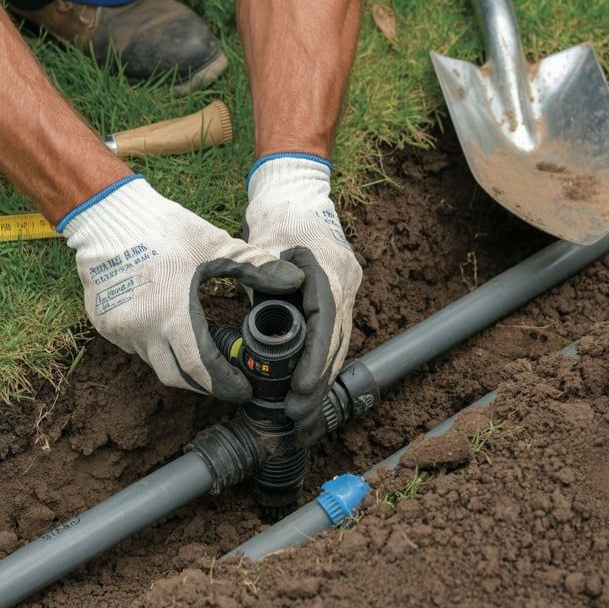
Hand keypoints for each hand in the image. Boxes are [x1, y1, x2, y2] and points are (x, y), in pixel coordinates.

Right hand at [60, 175, 303, 400]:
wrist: (106, 215)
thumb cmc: (162, 228)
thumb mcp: (213, 245)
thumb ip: (255, 267)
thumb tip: (295, 281)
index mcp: (172, 315)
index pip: (201, 370)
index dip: (225, 385)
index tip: (244, 390)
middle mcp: (142, 331)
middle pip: (177, 377)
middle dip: (204, 384)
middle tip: (227, 381)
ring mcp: (119, 330)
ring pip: (154, 363)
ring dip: (179, 363)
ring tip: (203, 354)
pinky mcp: (103, 324)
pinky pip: (135, 347)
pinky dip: (156, 346)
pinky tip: (170, 331)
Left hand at [242, 154, 361, 443]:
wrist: (295, 190)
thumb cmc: (274, 216)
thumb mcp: (262, 245)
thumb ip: (262, 278)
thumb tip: (262, 321)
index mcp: (328, 270)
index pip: (326, 325)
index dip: (315, 363)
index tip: (301, 391)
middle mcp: (345, 281)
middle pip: (338, 343)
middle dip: (319, 383)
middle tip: (299, 417)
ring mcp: (347, 286)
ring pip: (339, 342)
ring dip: (322, 379)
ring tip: (304, 415)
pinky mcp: (339, 292)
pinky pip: (333, 333)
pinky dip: (321, 361)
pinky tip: (309, 388)